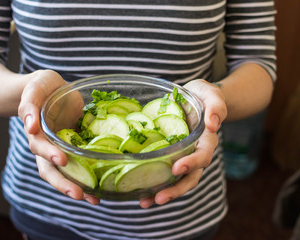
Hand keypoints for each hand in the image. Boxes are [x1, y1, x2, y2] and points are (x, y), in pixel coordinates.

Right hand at [17, 69, 99, 204]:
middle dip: (63, 183)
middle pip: (50, 170)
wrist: (51, 89)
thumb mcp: (35, 88)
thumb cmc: (41, 87)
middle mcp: (47, 146)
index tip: (61, 159)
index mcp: (36, 133)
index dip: (49, 153)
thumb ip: (29, 103)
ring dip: (78, 187)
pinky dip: (89, 178)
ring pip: (65, 174)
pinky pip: (80, 166)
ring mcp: (61, 150)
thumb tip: (30, 125)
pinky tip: (101, 189)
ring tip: (94, 199)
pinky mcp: (75, 149)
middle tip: (79, 194)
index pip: (39, 147)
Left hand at [140, 79, 226, 207]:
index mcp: (206, 141)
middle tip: (158, 198)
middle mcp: (195, 154)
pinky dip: (152, 183)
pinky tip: (138, 190)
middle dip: (175, 190)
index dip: (191, 164)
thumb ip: (215, 106)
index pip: (202, 156)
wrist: (193, 99)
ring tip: (144, 202)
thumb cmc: (203, 95)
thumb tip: (213, 124)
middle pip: (190, 178)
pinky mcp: (168, 157)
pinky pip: (162, 172)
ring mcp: (182, 157)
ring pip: (175, 181)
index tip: (176, 168)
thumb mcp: (212, 94)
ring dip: (161, 193)